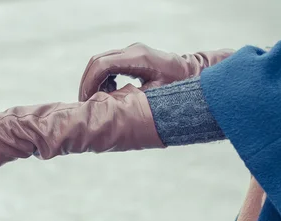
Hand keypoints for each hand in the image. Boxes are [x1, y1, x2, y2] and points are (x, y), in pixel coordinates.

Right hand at [78, 42, 234, 100]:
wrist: (194, 76)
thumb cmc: (178, 90)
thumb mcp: (154, 99)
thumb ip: (130, 100)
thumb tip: (107, 108)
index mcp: (138, 58)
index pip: (102, 65)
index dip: (89, 84)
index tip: (87, 102)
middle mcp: (133, 51)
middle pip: (97, 62)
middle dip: (87, 84)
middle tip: (85, 105)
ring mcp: (132, 52)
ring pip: (100, 63)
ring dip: (93, 83)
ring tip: (97, 102)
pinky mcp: (131, 57)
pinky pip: (108, 65)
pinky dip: (102, 81)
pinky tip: (109, 95)